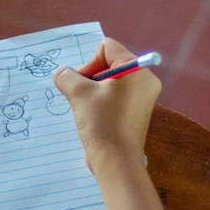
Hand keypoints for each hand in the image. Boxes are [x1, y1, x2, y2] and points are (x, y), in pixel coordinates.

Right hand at [54, 37, 159, 172]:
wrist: (116, 162)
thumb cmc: (101, 123)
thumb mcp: (79, 94)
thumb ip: (66, 76)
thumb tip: (63, 74)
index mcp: (136, 69)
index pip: (107, 48)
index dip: (89, 63)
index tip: (82, 85)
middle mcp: (145, 79)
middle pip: (110, 63)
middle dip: (91, 78)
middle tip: (82, 98)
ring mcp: (144, 97)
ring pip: (111, 81)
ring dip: (94, 91)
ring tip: (88, 110)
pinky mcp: (138, 112)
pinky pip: (117, 95)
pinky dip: (103, 102)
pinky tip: (96, 118)